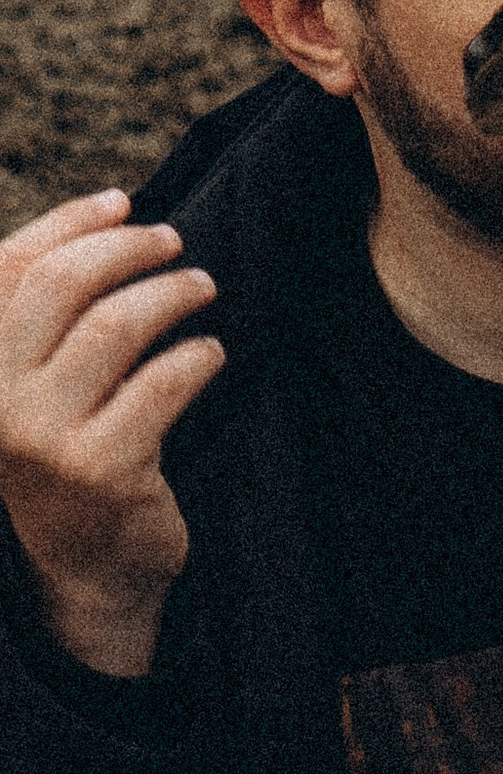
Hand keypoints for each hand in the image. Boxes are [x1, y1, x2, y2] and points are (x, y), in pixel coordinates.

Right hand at [0, 192, 215, 677]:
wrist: (87, 571)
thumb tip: (112, 210)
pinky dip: (198, 356)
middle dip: (128, 249)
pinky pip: (162, 383)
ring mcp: (42, 439)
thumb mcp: (37, 385)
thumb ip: (49, 312)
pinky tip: (212, 355)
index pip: (7, 268)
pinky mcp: (101, 469)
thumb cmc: (69, 455)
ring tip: (203, 288)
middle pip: (61, 285)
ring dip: (172, 293)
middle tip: (175, 241)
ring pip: (117, 325)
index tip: (125, 201)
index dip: (70, 222)